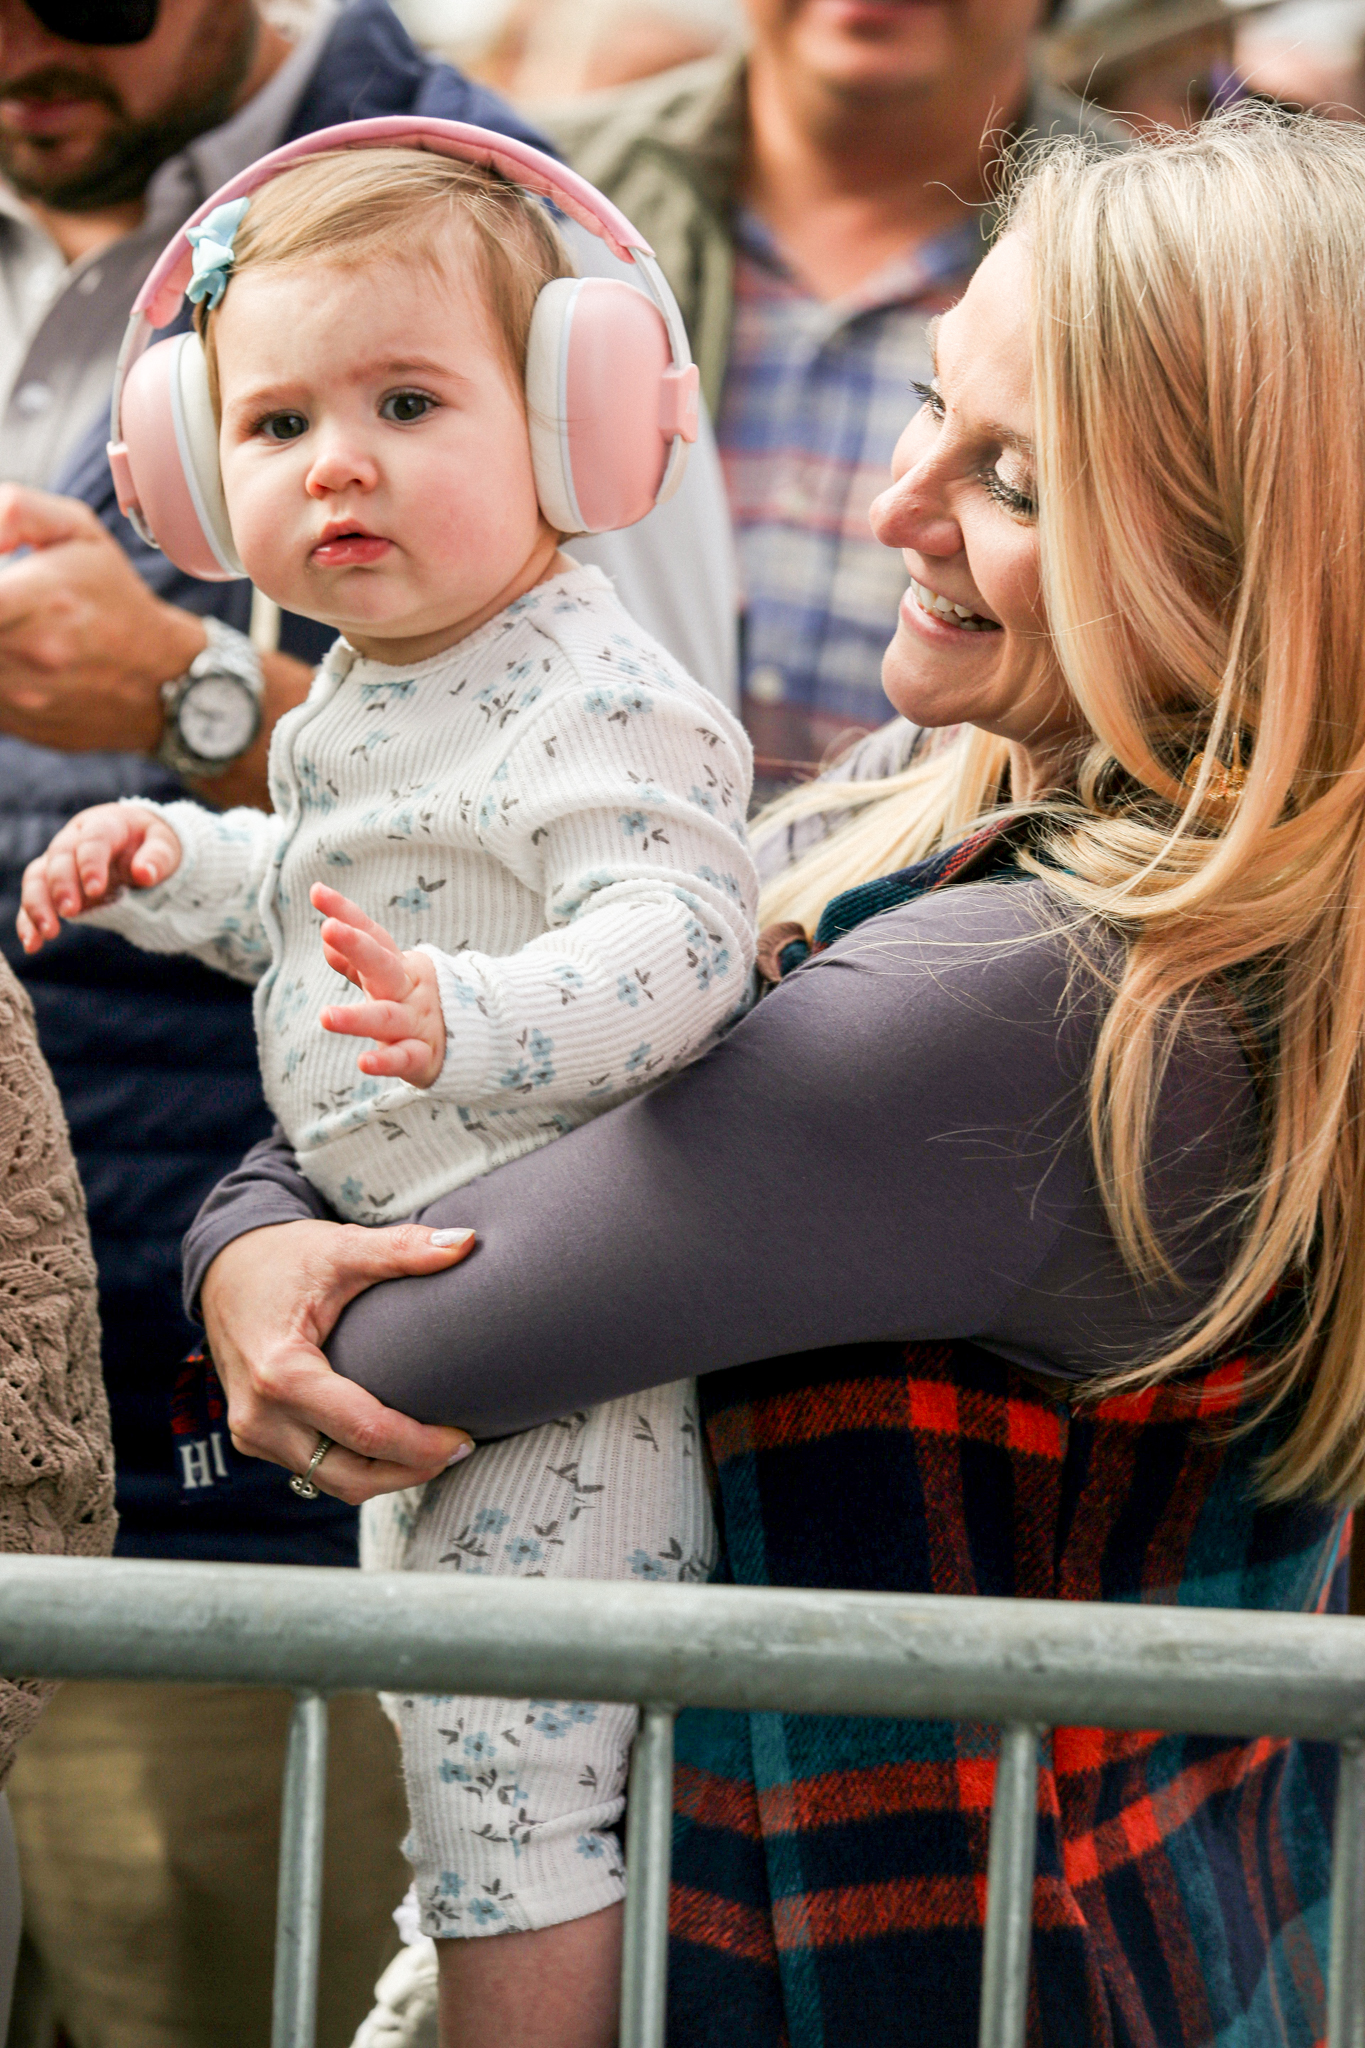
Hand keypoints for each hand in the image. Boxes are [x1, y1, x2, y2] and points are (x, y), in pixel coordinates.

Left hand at [0, 484, 207, 752]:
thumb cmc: (115, 600)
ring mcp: (18, 697)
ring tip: (13, 624)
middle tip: (7, 601)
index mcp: (40, 599)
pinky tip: (14, 654)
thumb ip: (16, 511)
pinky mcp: (11, 724)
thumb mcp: (80, 530)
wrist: (160, 681)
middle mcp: (28, 654)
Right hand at [17, 801, 182, 951]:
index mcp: (105, 825)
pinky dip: (29, 921)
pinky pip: (35, 899)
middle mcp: (75, 839)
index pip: (93, 839)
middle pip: (59, 857)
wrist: (139, 845)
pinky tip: (33, 944)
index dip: (91, 863)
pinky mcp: (53, 885)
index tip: (95, 890)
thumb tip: (145, 874)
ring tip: (48, 932)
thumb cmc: (152, 844)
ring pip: (38, 877)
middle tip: (70, 912)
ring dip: (38, 904)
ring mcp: (61, 862)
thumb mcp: (165, 845)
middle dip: (62, 885)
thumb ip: (157, 858)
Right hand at [201, 1217, 477, 1502]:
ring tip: (434, 1452)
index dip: (421, 1445)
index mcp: (281, 1373)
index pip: (365, 1431)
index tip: (463, 1440)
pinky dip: (357, 1465)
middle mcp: (260, 1416)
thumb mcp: (342, 1246)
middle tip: (458, 1450)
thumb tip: (467, 1242)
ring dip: (386, 1476)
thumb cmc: (284, 1257)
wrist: (224, 1268)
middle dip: (411, 1471)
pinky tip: (394, 1446)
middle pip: (351, 1475)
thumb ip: (403, 1248)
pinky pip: (313, 1469)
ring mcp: (252, 1433)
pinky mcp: (254, 1438)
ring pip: (332, 1482)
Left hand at [313, 882, 446, 1087]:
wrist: (475, 1040)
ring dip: (357, 1018)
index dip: (347, 913)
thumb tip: (326, 937)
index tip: (317, 891)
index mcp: (399, 967)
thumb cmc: (415, 1005)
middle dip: (357, 946)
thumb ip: (355, 962)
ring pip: (387, 1017)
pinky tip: (364, 1063)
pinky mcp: (424, 1057)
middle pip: (383, 965)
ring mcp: (417, 1022)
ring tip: (326, 1017)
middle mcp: (408, 990)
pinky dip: (386, 1061)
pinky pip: (405, 1058)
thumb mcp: (388, 978)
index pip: (373, 935)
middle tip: (329, 929)